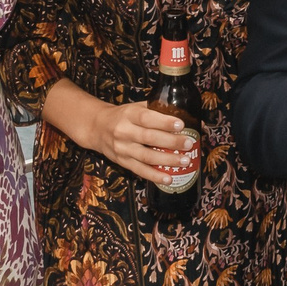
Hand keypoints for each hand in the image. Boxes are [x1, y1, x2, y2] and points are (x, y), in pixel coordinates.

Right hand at [82, 97, 198, 187]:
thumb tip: (185, 113)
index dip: (164, 122)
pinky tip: (168, 178)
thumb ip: (156, 109)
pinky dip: (154, 175)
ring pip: (146, 156)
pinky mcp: (122, 161)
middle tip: (188, 144)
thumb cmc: (123, 116)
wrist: (97, 128)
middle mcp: (124, 131)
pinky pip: (140, 170)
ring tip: (185, 161)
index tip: (181, 124)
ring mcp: (122, 148)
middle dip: (171, 142)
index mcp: (129, 114)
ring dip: (167, 160)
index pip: (147, 118)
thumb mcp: (136, 107)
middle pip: (149, 138)